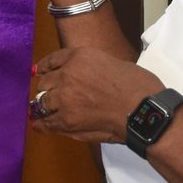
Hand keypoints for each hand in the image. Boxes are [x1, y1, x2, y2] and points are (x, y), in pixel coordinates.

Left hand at [26, 47, 162, 143]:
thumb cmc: (138, 87)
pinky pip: (47, 122)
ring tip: (41, 112)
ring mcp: (64, 98)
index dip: (45, 67)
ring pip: (41, 103)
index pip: (53, 60)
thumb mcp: (112, 63)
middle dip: (46, 89)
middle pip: (44, 83)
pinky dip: (42, 125)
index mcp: (80, 56)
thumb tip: (84, 80)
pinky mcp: (67, 120)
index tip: (40, 72)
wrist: (143, 110)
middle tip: (47, 96)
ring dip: (42, 107)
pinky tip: (39, 125)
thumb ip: (92, 69)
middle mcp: (67, 74)